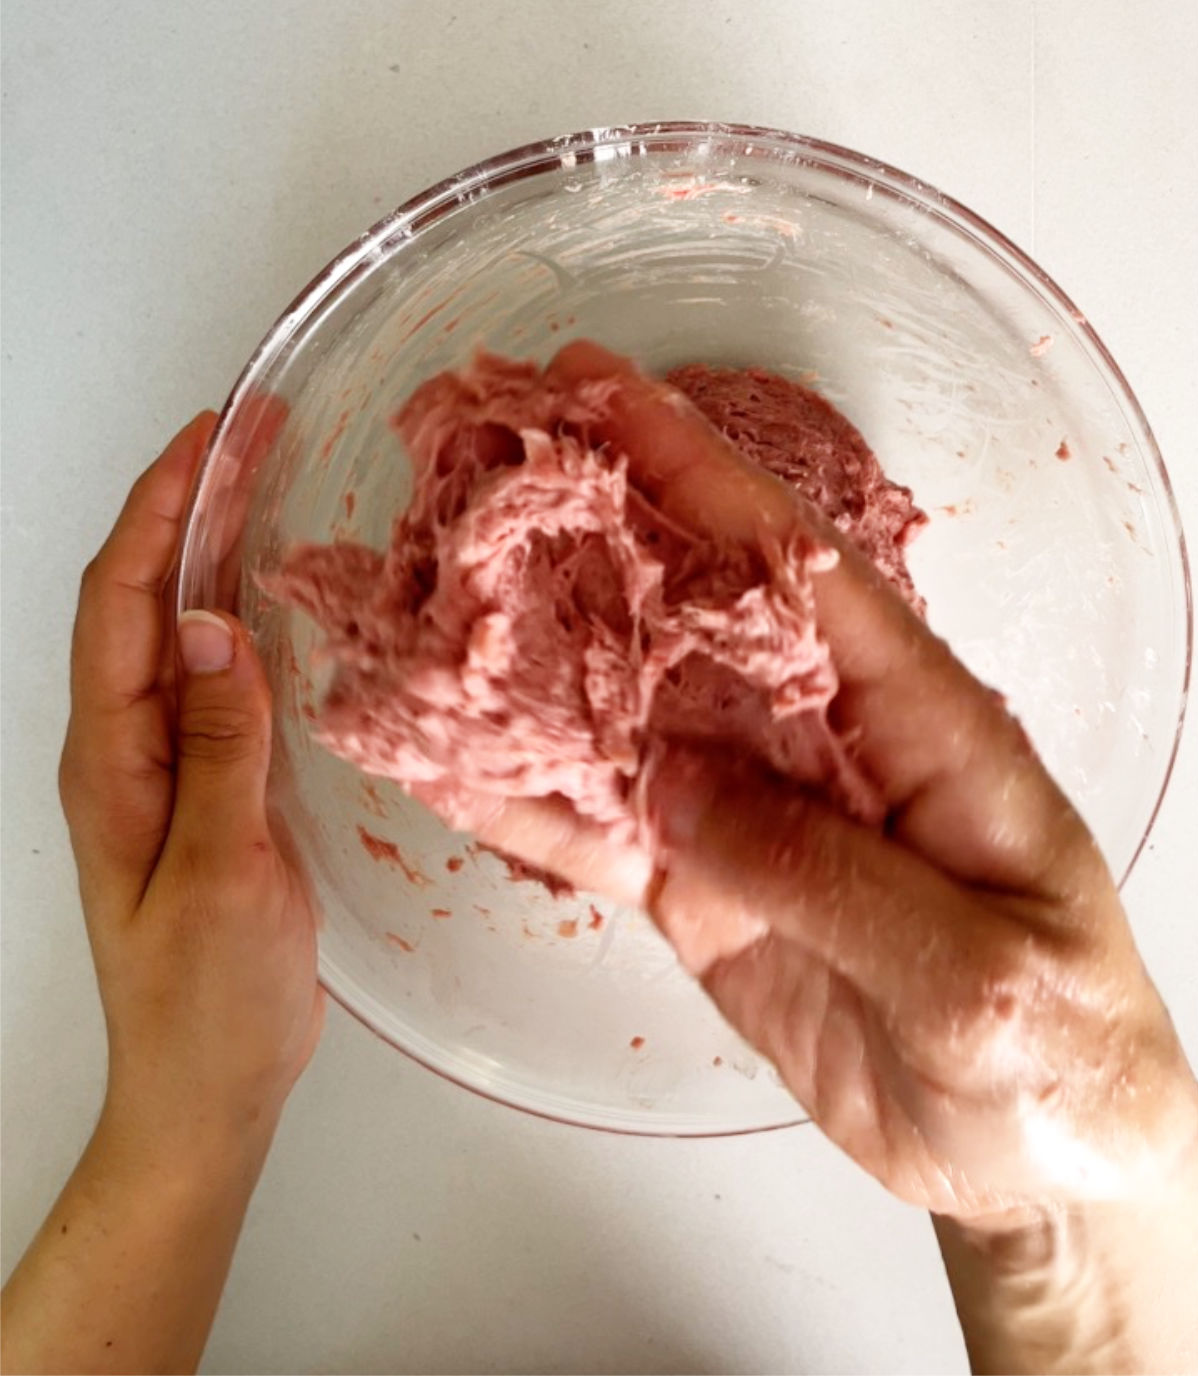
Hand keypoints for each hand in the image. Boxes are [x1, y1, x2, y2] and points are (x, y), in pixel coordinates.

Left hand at [58, 412, 322, 1158]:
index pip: (122, 605)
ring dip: (217, 551)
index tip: (211, 439)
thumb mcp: (223, 874)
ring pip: (183, 632)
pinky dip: (247, 616)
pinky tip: (283, 593)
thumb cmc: (206, 1001)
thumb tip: (217, 626)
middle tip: (252, 434)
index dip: (160, 511)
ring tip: (269, 484)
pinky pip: (221, 679)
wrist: (206, 1085)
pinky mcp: (211, 785)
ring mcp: (168, 765)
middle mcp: (129, 747)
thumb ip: (219, 749)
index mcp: (113, 760)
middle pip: (146, 599)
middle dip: (189, 506)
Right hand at [459, 343, 1197, 1222]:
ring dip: (531, 674)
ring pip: (623, 725)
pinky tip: (454, 775)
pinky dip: (529, 809)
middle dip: (588, 540)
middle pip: (686, 618)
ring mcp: (753, 819)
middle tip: (478, 473)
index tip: (604, 394)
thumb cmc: (1060, 1058)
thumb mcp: (969, 972)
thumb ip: (823, 870)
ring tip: (427, 617)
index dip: (699, 474)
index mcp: (918, 721)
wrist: (1034, 1166)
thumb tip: (676, 785)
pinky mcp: (707, 896)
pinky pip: (605, 838)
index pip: (796, 568)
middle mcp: (821, 744)